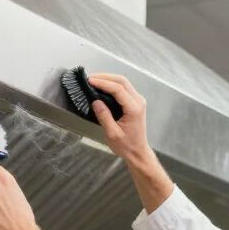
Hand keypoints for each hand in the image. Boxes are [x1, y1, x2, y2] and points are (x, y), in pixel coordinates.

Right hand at [88, 73, 172, 213]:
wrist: (138, 152)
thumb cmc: (126, 146)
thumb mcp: (112, 133)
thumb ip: (104, 116)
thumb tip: (95, 101)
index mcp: (134, 109)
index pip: (118, 89)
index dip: (103, 83)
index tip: (90, 81)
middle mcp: (138, 101)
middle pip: (122, 81)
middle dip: (105, 77)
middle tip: (90, 78)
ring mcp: (138, 101)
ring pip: (124, 82)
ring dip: (109, 79)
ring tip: (94, 81)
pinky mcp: (135, 102)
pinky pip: (124, 88)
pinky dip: (113, 85)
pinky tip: (103, 87)